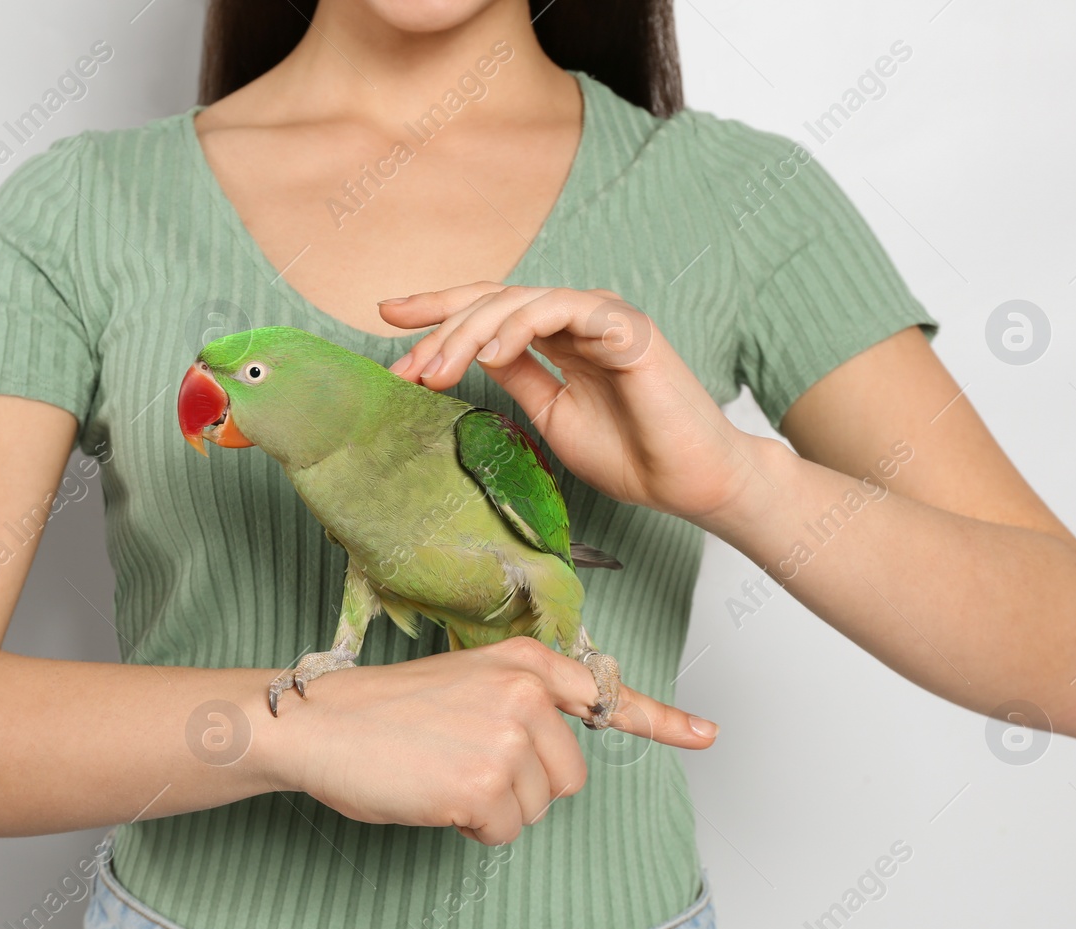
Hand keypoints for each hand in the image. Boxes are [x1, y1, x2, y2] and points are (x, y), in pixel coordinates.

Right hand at [267, 636, 717, 844]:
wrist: (318, 724)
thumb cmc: (384, 711)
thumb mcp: (466, 682)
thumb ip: (524, 701)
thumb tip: (571, 741)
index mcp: (526, 662)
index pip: (606, 694)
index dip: (662, 720)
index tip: (707, 735)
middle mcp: (529, 693)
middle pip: (570, 774)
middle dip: (524, 783)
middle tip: (461, 759)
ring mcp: (510, 739)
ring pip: (537, 806)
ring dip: (494, 805)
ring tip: (441, 771)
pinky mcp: (485, 786)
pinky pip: (502, 831)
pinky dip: (469, 826)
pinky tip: (432, 793)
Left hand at [382, 283, 765, 524]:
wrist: (687, 482)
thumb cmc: (629, 454)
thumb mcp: (550, 415)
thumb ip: (516, 377)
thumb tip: (468, 351)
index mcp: (559, 337)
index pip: (489, 310)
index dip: (438, 311)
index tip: (388, 319)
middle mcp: (577, 318)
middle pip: (493, 301)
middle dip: (441, 330)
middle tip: (406, 368)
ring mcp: (602, 317)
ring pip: (519, 300)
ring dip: (470, 332)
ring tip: (437, 370)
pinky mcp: (625, 327)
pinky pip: (562, 310)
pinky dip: (520, 326)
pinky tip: (490, 352)